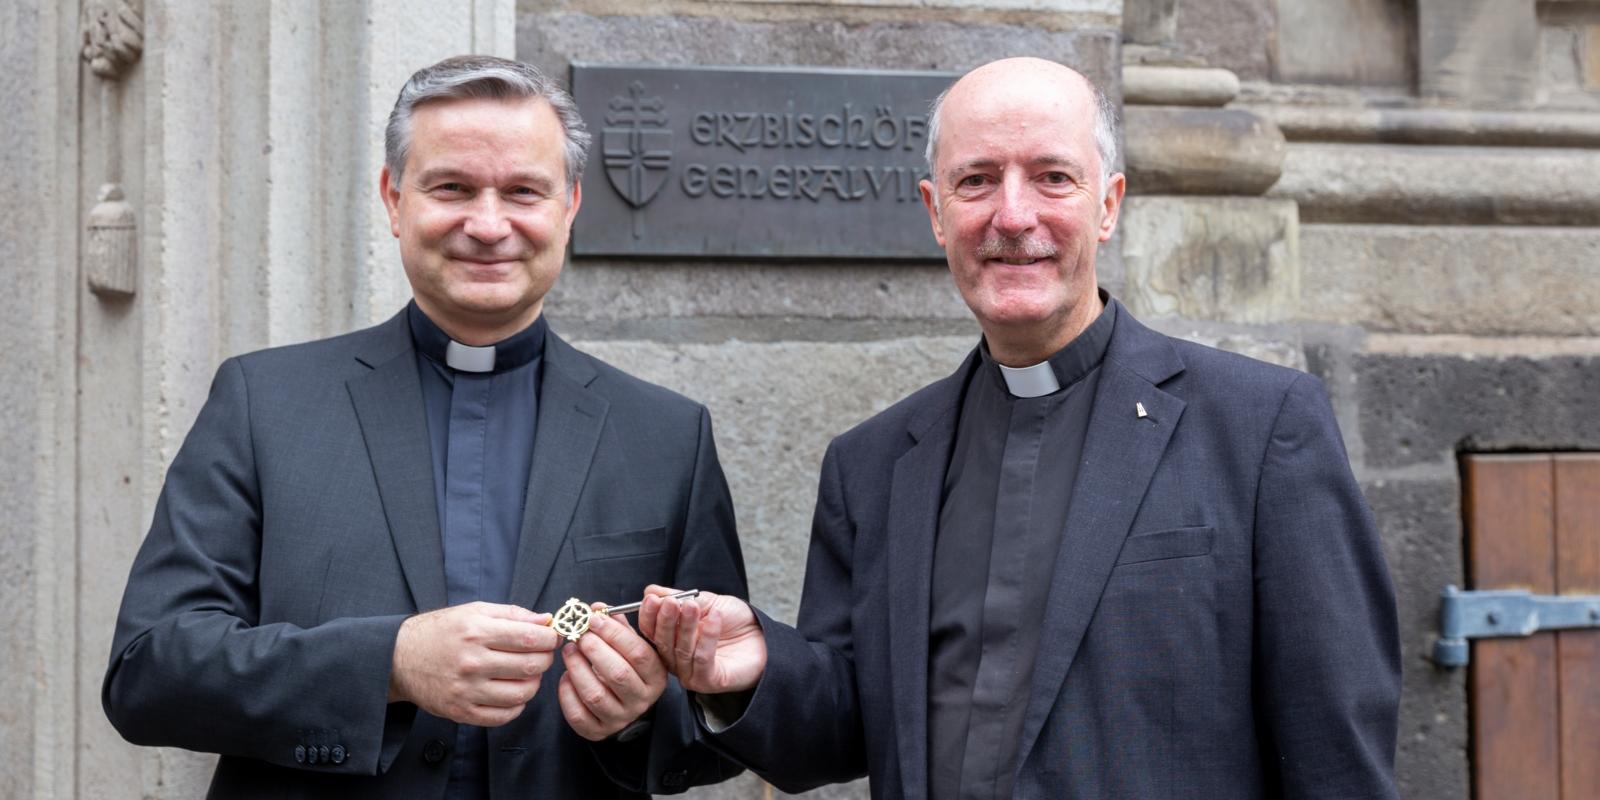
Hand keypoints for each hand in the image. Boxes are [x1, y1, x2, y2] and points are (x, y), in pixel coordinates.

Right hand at [389, 602, 557, 726]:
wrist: (399, 658)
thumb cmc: (441, 631)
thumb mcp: (474, 611)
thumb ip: (513, 614)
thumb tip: (546, 620)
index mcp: (477, 632)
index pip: (530, 638)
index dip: (549, 638)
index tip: (550, 637)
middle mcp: (472, 662)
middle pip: (530, 666)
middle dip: (545, 659)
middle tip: (541, 654)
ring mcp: (466, 690)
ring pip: (522, 693)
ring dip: (534, 683)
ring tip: (526, 674)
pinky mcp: (461, 712)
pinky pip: (504, 716)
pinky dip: (517, 706)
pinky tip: (513, 692)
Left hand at [556, 606, 668, 739]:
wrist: (623, 705)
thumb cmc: (627, 668)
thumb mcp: (632, 646)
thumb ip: (618, 627)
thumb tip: (598, 608)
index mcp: (656, 677)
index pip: (639, 654)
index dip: (614, 634)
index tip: (593, 619)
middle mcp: (641, 700)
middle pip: (618, 674)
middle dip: (594, 650)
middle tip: (579, 634)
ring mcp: (620, 719)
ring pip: (595, 695)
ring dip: (577, 668)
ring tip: (569, 650)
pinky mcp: (598, 731)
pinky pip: (578, 714)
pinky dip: (567, 693)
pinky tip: (566, 676)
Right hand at [637, 585, 766, 694]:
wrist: (762, 635)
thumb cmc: (733, 620)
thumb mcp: (706, 601)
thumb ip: (678, 597)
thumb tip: (650, 591)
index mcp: (671, 640)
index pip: (651, 631)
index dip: (649, 615)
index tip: (651, 599)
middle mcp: (677, 660)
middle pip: (662, 642)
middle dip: (665, 620)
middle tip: (670, 602)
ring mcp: (691, 673)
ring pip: (681, 651)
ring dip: (686, 626)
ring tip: (693, 606)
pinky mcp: (708, 681)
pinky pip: (702, 659)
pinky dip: (707, 638)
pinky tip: (715, 619)